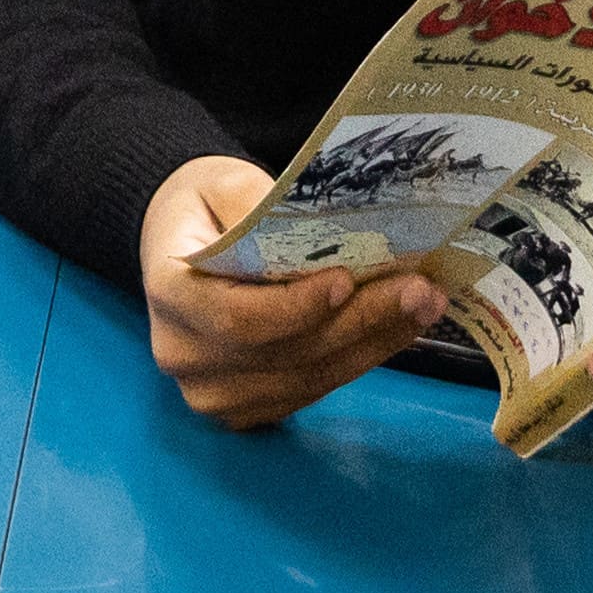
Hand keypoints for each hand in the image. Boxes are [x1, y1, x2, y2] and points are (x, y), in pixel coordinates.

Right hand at [138, 154, 449, 430]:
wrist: (183, 243)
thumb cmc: (209, 207)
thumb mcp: (224, 183)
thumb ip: (260, 206)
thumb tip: (326, 229)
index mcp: (168, 295)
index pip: (237, 318)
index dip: (294, 308)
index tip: (346, 281)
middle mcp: (183, 356)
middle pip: (284, 353)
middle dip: (359, 321)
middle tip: (420, 290)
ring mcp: (214, 392)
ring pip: (308, 378)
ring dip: (373, 343)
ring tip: (424, 305)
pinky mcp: (247, 409)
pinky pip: (312, 390)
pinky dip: (359, 359)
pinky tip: (396, 328)